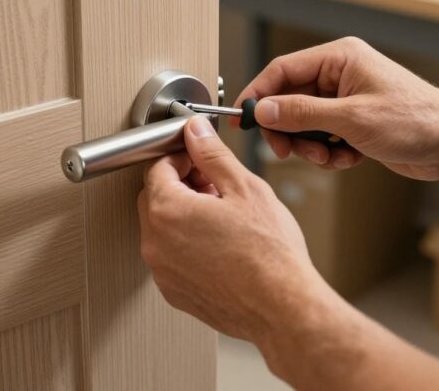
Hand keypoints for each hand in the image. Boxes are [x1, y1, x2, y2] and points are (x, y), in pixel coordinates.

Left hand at [138, 116, 324, 342]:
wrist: (283, 307)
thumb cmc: (269, 254)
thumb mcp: (243, 187)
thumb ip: (212, 154)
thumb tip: (195, 133)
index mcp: (168, 211)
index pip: (157, 167)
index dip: (181, 157)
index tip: (200, 158)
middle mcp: (156, 244)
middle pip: (155, 197)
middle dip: (181, 184)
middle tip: (216, 185)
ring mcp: (163, 272)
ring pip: (163, 228)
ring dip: (184, 215)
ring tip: (223, 216)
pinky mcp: (175, 292)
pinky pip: (171, 257)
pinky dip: (187, 245)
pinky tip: (220, 244)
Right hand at [235, 37, 438, 179]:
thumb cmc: (417, 121)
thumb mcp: (351, 118)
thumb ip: (302, 113)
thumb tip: (263, 110)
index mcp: (340, 58)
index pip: (282, 70)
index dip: (259, 94)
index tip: (241, 119)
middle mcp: (340, 74)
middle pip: (289, 99)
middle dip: (288, 129)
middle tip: (286, 151)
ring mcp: (347, 99)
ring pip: (304, 122)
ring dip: (310, 145)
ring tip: (330, 156)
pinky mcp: (354, 122)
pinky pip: (323, 136)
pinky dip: (329, 152)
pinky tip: (349, 158)